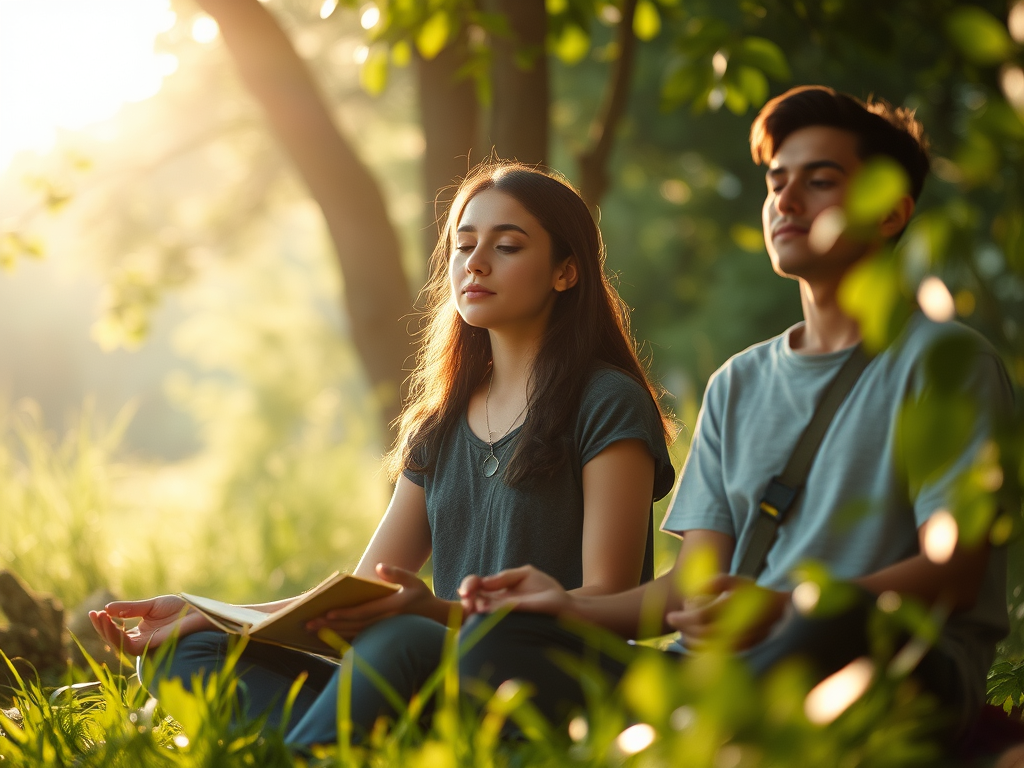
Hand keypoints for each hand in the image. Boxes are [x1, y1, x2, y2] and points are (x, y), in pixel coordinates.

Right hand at [88, 596, 211, 656]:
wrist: (197, 612)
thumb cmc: (178, 609)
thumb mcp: (150, 606)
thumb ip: (130, 609)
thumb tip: (107, 608)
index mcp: (141, 632)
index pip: (117, 631)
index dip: (105, 623)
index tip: (95, 612)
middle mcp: (141, 640)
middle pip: (115, 639)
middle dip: (102, 628)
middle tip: (93, 614)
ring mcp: (146, 644)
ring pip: (119, 644)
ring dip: (107, 632)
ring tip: (100, 617)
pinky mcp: (151, 646)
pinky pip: (130, 646)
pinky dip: (119, 636)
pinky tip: (112, 624)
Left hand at [304, 563, 448, 639]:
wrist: (435, 619)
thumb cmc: (422, 596)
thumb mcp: (414, 581)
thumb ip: (396, 573)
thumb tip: (378, 566)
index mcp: (391, 607)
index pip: (362, 612)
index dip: (343, 613)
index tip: (325, 613)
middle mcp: (385, 622)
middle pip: (352, 626)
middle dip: (330, 625)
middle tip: (308, 624)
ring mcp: (383, 633)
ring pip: (353, 635)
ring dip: (332, 634)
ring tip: (313, 631)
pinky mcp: (381, 638)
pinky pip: (359, 640)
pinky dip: (342, 640)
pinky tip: (328, 639)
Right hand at [458, 565, 571, 616]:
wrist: (567, 609)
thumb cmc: (547, 592)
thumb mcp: (525, 575)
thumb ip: (505, 577)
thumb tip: (483, 583)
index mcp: (496, 589)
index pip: (474, 585)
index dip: (468, 586)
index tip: (466, 591)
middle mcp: (494, 604)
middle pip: (470, 602)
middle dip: (466, 600)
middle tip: (467, 601)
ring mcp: (501, 617)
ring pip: (478, 617)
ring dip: (473, 613)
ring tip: (477, 609)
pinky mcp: (510, 628)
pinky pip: (495, 625)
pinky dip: (487, 622)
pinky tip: (486, 618)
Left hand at [665, 574, 788, 650]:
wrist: (781, 613)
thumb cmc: (753, 593)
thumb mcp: (735, 580)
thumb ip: (715, 582)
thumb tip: (694, 592)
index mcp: (737, 606)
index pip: (702, 616)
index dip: (684, 617)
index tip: (671, 616)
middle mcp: (741, 626)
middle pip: (703, 633)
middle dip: (684, 628)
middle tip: (673, 621)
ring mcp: (743, 642)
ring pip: (709, 647)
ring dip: (691, 640)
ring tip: (683, 630)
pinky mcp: (744, 652)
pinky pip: (717, 655)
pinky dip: (702, 649)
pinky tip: (694, 641)